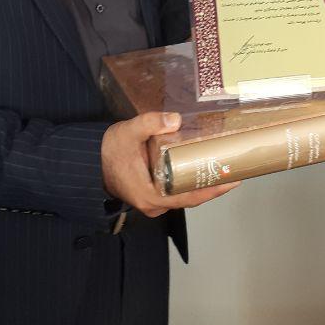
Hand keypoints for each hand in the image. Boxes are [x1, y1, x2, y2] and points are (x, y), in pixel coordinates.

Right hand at [101, 111, 238, 216]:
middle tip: (235, 169)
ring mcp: (154, 202)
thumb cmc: (109, 150)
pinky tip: (203, 169)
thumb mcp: (128, 132)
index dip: (213, 189)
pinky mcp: (153, 195)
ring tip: (224, 168)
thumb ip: (150, 123)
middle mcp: (154, 204)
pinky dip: (192, 182)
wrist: (90, 161)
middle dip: (214, 185)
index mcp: (151, 196)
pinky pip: (178, 192)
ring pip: (185, 196)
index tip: (233, 180)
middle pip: (192, 197)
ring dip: (204, 184)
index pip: (189, 196)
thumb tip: (175, 119)